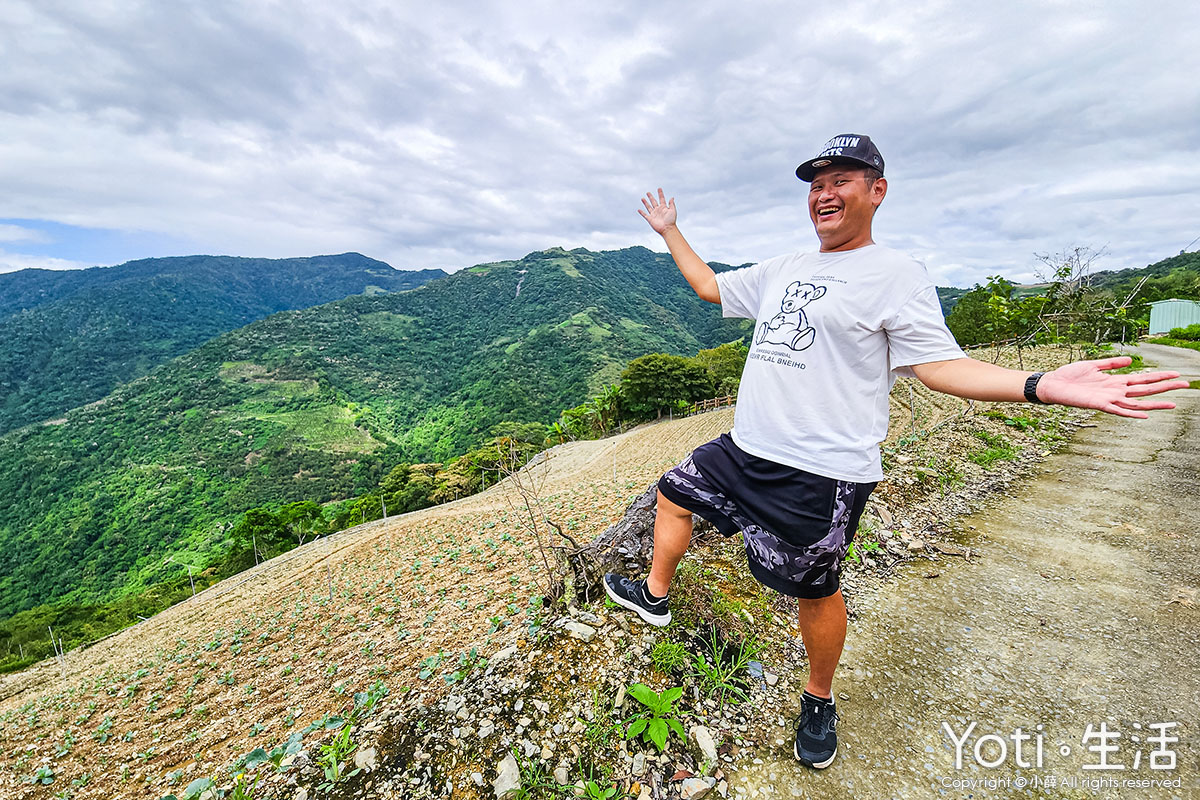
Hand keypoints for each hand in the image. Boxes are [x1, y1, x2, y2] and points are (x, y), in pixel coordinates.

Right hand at [638, 188, 676, 234]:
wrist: (667, 229)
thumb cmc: (671, 220)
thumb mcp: (673, 210)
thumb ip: (671, 204)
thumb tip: (672, 197)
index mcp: (664, 207)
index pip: (661, 199)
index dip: (660, 194)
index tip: (659, 188)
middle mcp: (658, 210)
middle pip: (653, 202)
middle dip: (651, 197)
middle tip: (648, 192)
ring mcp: (654, 214)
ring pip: (648, 207)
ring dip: (645, 203)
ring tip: (642, 198)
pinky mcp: (650, 219)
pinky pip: (645, 215)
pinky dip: (641, 212)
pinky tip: (639, 210)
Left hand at [1037, 356, 1190, 417]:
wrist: (1053, 384)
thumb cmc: (1071, 376)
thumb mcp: (1094, 365)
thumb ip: (1112, 363)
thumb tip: (1131, 361)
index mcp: (1116, 381)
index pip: (1144, 379)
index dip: (1160, 377)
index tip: (1177, 374)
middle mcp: (1116, 391)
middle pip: (1146, 390)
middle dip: (1166, 387)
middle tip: (1187, 384)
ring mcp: (1109, 399)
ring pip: (1137, 403)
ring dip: (1155, 403)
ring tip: (1174, 403)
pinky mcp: (1099, 405)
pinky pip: (1118, 411)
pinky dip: (1131, 413)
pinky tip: (1145, 414)